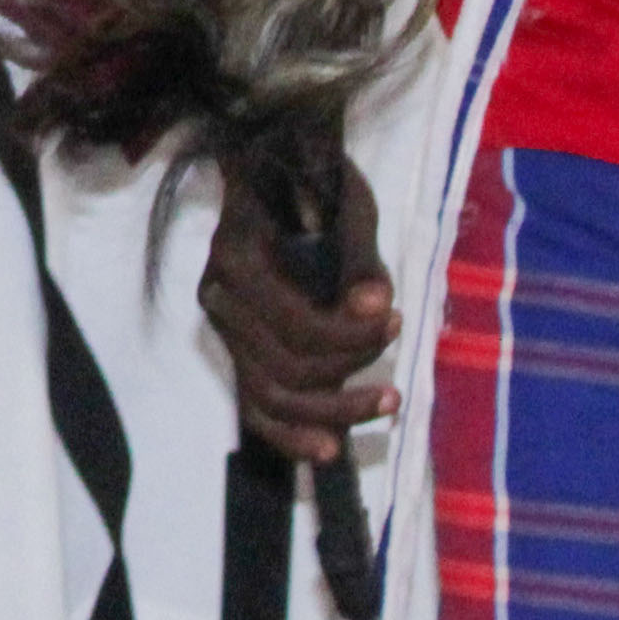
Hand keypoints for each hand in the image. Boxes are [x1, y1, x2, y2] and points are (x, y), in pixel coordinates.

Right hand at [201, 157, 397, 462]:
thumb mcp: (345, 207)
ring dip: (334, 412)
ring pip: (271, 399)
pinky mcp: (236, 351)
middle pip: (286, 368)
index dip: (353, 336)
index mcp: (237, 256)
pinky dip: (291, 436)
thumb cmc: (313, 183)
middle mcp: (220, 297)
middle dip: (352, 366)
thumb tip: (378, 309)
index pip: (296, 325)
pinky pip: (255, 410)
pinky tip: (330, 448)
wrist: (271, 170)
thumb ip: (359, 261)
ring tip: (389, 401)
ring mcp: (225, 329)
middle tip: (397, 342)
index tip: (397, 318)